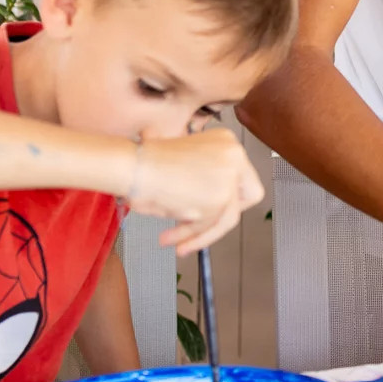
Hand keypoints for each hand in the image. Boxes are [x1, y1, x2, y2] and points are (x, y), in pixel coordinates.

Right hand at [124, 129, 265, 254]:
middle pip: (248, 197)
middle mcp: (234, 155)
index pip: (244, 176)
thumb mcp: (188, 165)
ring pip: (226, 217)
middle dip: (225, 216)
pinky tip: (172, 239)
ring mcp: (230, 176)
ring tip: (175, 241)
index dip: (231, 197)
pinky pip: (208, 226)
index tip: (213, 208)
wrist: (135, 166)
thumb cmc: (148, 164)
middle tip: (204, 228)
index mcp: (227, 141)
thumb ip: (208, 182)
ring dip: (199, 233)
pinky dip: (190, 236)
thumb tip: (214, 209)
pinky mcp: (220, 198)